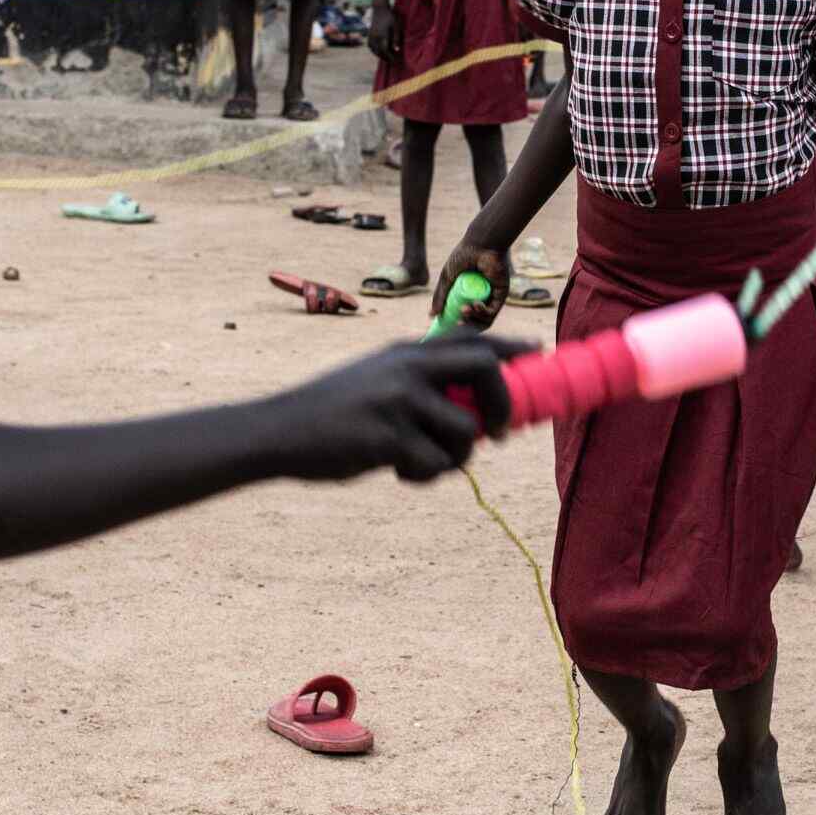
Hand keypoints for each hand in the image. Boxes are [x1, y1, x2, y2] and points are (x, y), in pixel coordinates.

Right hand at [276, 336, 531, 482]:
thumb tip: (475, 408)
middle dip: (502, 404)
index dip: (510, 346)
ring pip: (465, 432)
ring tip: (421, 461)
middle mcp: (406, 368)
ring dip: (454, 456)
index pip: (471, 339)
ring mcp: (398, 401)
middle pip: (485, 369)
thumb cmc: (332, 412)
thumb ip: (419, 383)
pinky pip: (435, 465)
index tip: (538, 352)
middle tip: (498, 434)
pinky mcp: (389, 438)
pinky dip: (424, 475)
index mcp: (404, 352)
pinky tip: (395, 471)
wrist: (277, 432)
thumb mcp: (374, 378)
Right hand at [368, 4, 400, 63]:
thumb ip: (396, 38)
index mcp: (382, 35)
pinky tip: (380, 52)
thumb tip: (397, 50)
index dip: (390, 57)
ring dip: (380, 56)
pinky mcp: (369, 35)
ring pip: (374, 50)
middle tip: (393, 62)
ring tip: (387, 59)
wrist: (380, 9)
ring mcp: (370, 36)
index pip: (385, 51)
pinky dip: (375, 51)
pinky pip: (371, 47)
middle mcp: (374, 37)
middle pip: (379, 52)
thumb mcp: (396, 27)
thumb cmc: (390, 17)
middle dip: (386, 58)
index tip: (396, 61)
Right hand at [428, 237, 509, 329]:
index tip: (446, 326)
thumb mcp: (447, 278)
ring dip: (473, 321)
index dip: (455, 324)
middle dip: (465, 326)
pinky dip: (482, 313)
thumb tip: (432, 316)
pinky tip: (474, 305)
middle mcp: (481, 298)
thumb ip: (440, 296)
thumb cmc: (464, 256)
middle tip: (456, 323)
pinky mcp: (501, 295)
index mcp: (469, 294)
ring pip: (484, 320)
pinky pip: (492, 312)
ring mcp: (492, 297)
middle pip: (474, 322)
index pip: (464, 315)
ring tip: (463, 311)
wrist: (481, 244)